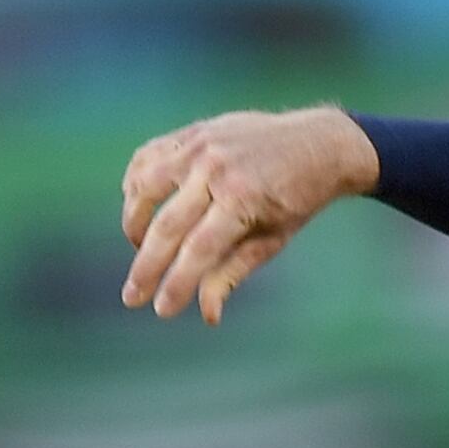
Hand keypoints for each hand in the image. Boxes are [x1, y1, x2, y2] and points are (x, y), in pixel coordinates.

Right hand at [118, 106, 380, 324]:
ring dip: (134, 223)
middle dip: (146, 268)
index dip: (177, 284)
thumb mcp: (272, 239)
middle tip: (131, 298)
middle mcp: (216, 169)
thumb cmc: (296, 200)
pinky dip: (135, 183)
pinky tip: (139, 206)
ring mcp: (200, 145)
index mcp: (243, 198)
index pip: (199, 251)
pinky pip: (147, 157)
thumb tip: (207, 315)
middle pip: (168, 226)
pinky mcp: (192, 132)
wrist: (318, 144)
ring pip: (145, 186)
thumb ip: (234, 272)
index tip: (161, 311)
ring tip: (139, 248)